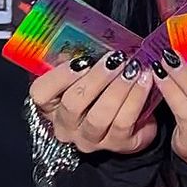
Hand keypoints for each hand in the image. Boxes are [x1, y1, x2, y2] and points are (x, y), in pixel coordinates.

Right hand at [30, 54, 156, 156]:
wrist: (134, 116)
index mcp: (52, 105)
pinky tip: (145, 80)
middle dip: (97, 79)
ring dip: (118, 88)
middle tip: (116, 59)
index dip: (60, 76)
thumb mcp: (89, 72)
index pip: (41, 93)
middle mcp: (66, 126)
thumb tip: (87, 41)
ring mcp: (90, 139)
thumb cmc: (104, 87)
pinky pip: (124, 122)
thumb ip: (82, 60)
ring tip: (133, 68)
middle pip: (73, 104)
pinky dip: (136, 98)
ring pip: (99, 116)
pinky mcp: (117, 144)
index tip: (83, 59)